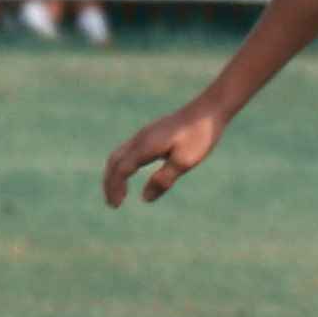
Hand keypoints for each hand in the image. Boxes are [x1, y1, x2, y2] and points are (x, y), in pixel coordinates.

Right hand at [100, 103, 223, 206]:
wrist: (207, 110)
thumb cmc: (199, 136)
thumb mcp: (184, 161)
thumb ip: (163, 180)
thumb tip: (145, 198)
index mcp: (145, 147)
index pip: (121, 170)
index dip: (115, 188)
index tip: (116, 206)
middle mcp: (140, 139)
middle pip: (114, 162)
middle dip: (109, 183)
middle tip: (112, 203)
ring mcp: (144, 134)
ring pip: (118, 154)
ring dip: (114, 174)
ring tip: (118, 191)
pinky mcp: (150, 133)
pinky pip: (127, 150)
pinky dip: (122, 165)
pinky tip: (131, 171)